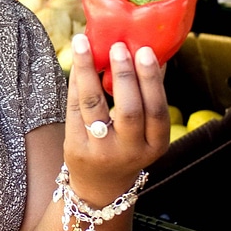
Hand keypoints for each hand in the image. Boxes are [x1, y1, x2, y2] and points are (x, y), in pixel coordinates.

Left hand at [63, 33, 169, 205]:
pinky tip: (77, 61)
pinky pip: (74, 108)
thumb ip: (147, 101)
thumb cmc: (127, 149)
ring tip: (84, 43)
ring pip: (93, 106)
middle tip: (118, 46)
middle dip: (124, 75)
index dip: (151, 81)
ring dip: (88, 70)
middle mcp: (129, 151)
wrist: (100, 187)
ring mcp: (100, 151)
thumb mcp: (146, 134)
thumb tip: (149, 54)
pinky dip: (76, 82)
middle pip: (129, 110)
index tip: (146, 51)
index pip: (157, 111)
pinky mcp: (75, 147)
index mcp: (155, 146)